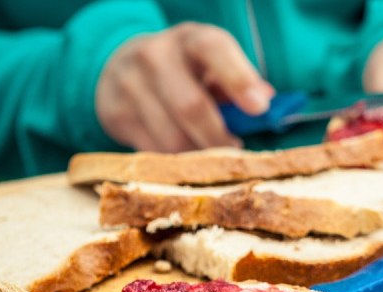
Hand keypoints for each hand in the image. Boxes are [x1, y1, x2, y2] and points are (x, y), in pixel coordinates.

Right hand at [96, 23, 274, 151]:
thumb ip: (240, 83)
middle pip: (191, 106)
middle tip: (236, 153)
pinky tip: (184, 157)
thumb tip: (268, 103)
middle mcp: (155, 55)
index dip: (239, 79)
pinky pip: (152, 152)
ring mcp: (129, 84)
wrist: (120, 67)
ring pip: (171, 138)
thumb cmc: (184, 71)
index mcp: (189, 39)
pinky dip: (174, 162)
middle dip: (218, 138)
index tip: (259, 108)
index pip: (214, 50)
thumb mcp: (211, 65)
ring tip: (209, 155)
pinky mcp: (115, 113)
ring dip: (197, 155)